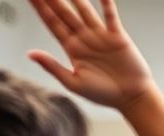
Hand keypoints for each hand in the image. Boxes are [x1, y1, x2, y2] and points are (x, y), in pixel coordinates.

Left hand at [28, 0, 155, 109]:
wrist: (132, 99)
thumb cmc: (104, 94)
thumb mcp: (74, 83)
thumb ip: (52, 67)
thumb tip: (31, 54)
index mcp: (71, 48)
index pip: (51, 22)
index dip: (40, 7)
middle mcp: (84, 38)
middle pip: (64, 12)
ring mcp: (101, 36)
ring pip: (84, 10)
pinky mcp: (118, 37)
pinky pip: (111, 17)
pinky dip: (107, 5)